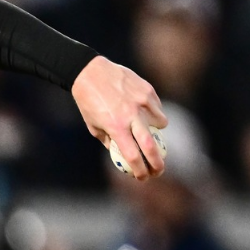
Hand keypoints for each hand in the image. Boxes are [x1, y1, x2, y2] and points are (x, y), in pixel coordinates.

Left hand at [71, 56, 167, 180]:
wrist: (90, 72)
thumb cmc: (89, 102)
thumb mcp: (93, 125)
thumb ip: (110, 140)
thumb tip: (124, 154)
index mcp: (116, 127)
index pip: (132, 155)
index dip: (140, 170)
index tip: (143, 178)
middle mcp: (131, 115)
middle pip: (151, 146)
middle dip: (158, 163)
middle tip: (159, 171)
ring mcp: (142, 102)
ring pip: (161, 124)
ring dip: (158, 132)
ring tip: (148, 130)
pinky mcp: (148, 90)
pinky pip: (157, 107)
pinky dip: (155, 113)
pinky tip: (143, 110)